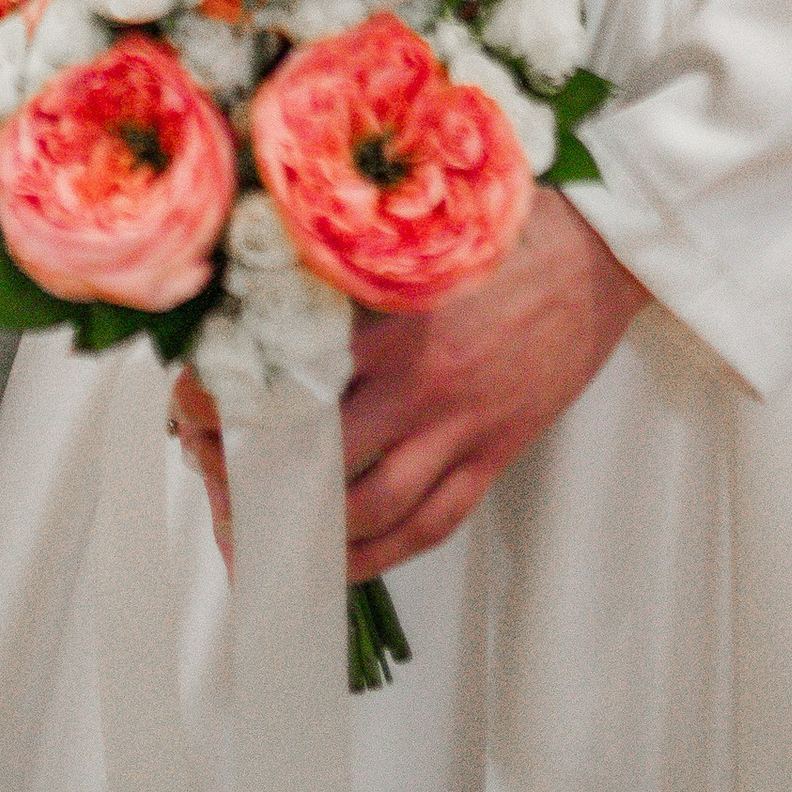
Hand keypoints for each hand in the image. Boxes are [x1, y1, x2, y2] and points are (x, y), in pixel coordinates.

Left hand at [169, 191, 647, 583]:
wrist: (602, 252)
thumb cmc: (505, 230)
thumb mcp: (416, 237)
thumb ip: (348, 268)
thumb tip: (262, 288)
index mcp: (391, 313)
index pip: (286, 369)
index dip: (228, 396)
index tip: (189, 401)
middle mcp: (420, 378)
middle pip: (314, 451)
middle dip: (249, 473)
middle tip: (208, 472)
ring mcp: (460, 424)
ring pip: (367, 505)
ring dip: (305, 530)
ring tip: (255, 530)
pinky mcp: (495, 454)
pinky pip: (427, 525)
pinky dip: (375, 556)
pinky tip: (337, 561)